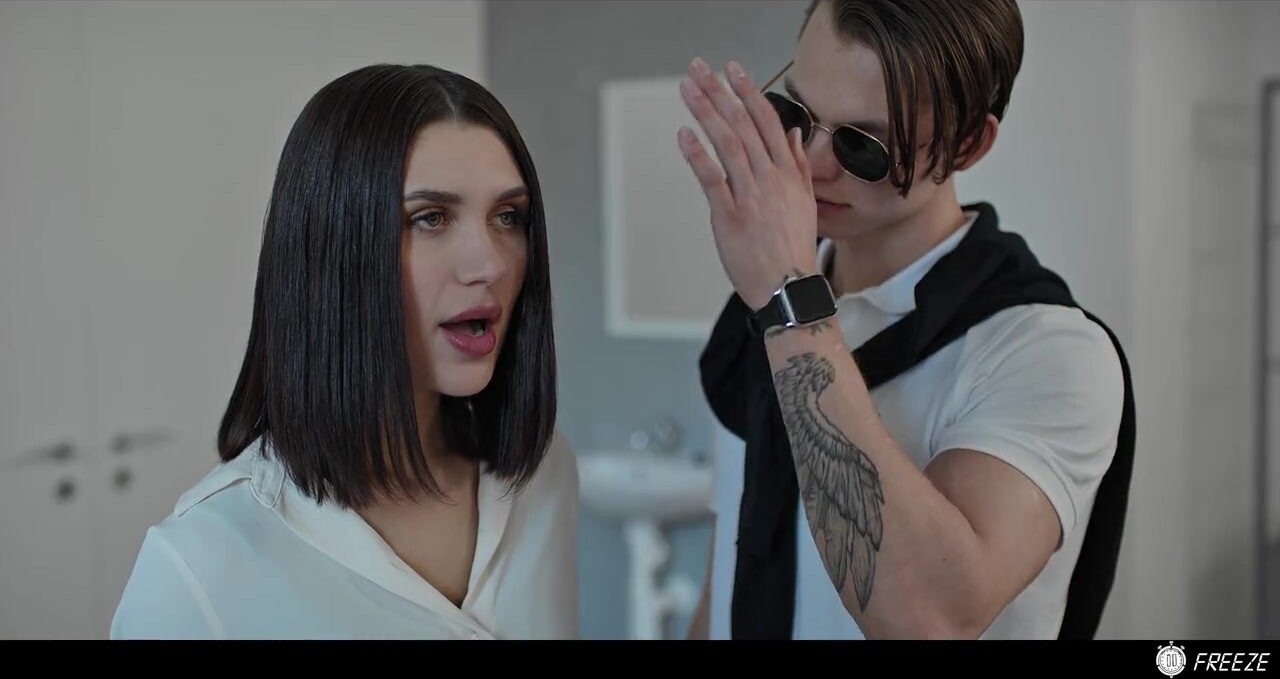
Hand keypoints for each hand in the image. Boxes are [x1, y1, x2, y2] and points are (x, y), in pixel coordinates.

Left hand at [677, 58, 817, 310]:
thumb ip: (798, 166)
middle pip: (743, 126)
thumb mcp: (805, 202)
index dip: (749, 93)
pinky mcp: (729, 217)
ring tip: (688, 90)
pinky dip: (698, 155)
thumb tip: (794, 135)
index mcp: (787, 173)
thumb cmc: (794, 247)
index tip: (734, 70)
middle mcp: (770, 179)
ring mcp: (749, 197)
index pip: (768, 122)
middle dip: (720, 93)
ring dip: (706, 113)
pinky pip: (712, 180)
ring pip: (728, 145)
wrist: (789, 286)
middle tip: (699, 68)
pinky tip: (684, 134)